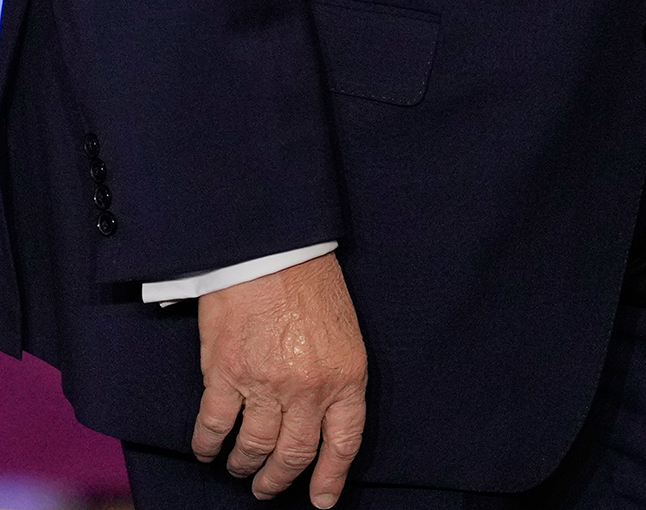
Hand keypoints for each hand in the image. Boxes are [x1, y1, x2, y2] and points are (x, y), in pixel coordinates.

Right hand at [191, 252, 366, 505]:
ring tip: (239, 468)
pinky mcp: (225, 376)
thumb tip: (320, 416)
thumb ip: (336, 377)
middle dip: (278, 480)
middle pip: (294, 455)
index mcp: (347, 376)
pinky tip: (208, 451)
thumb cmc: (311, 286)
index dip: (331, 476)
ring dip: (244, 466)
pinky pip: (214, 428)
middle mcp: (309, 388)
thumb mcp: (344, 334)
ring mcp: (266, 385)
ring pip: (253, 448)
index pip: (344, 441)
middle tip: (267, 488)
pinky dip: (208, 446)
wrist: (273, 251)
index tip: (321, 500)